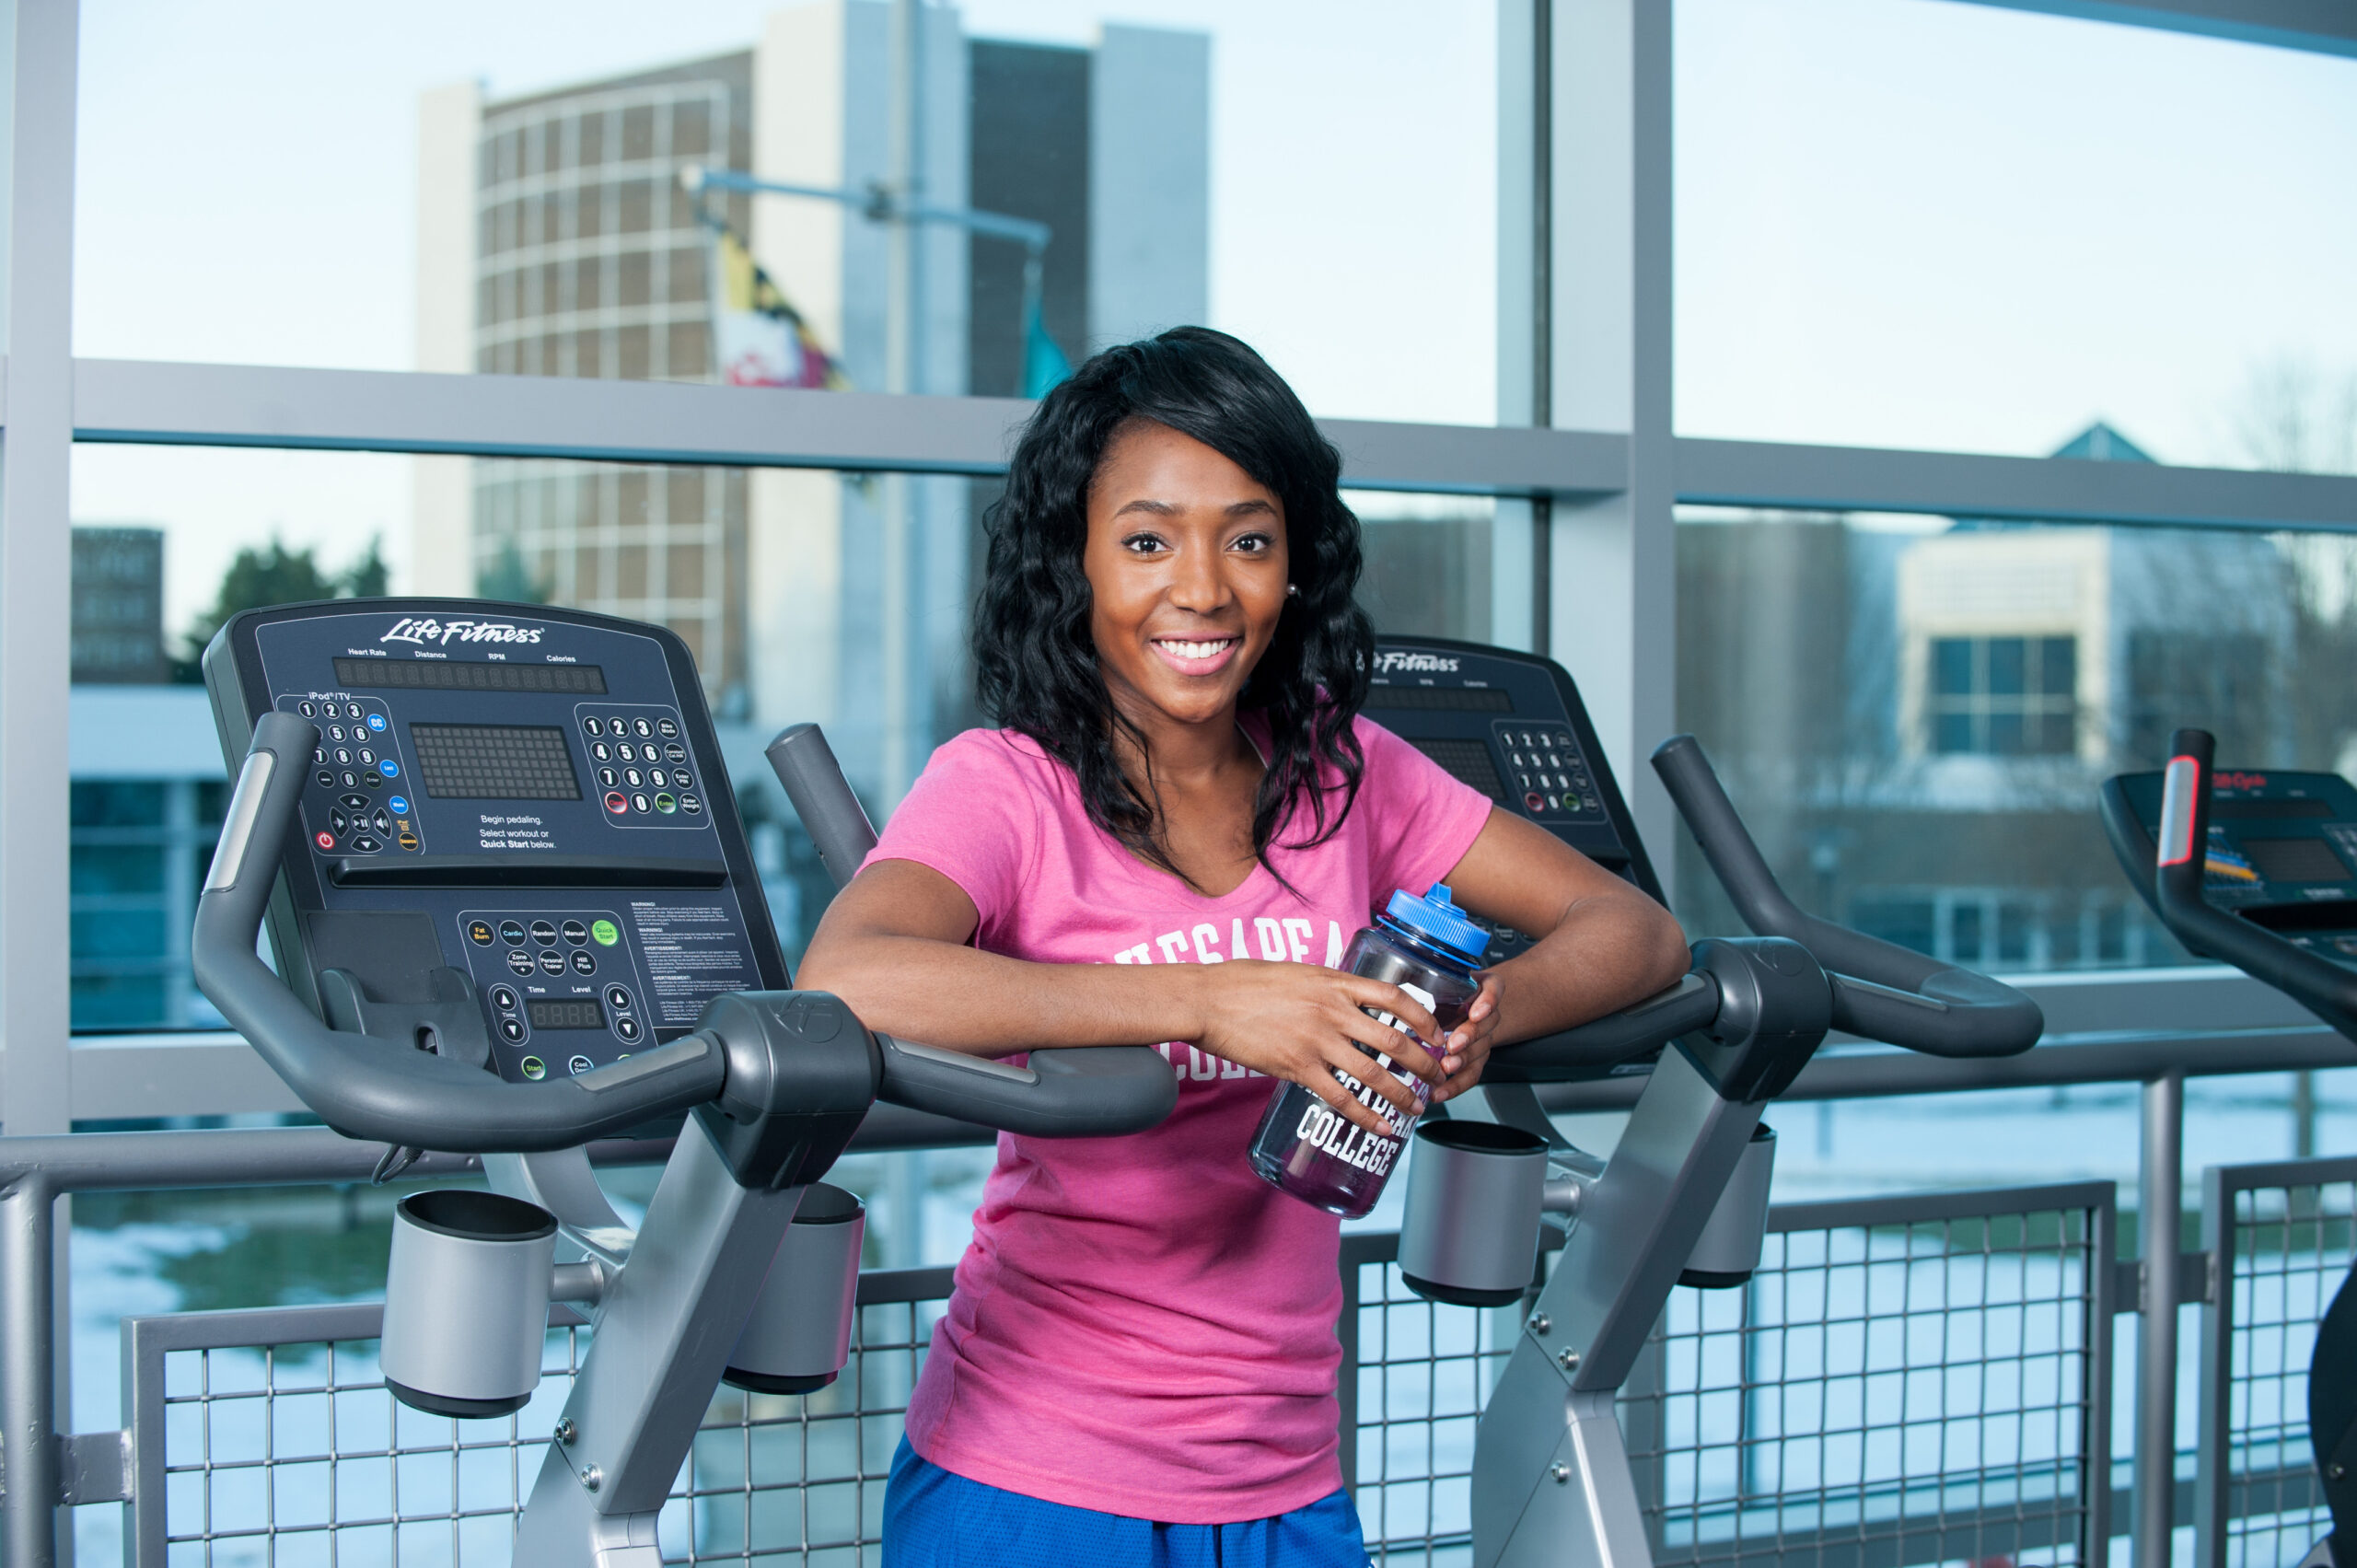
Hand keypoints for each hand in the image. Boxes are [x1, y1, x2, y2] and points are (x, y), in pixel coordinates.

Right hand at [1190, 960, 1446, 1137]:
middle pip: (1394, 1040)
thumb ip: (1325, 988)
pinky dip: (1365, 1115)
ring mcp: (1316, 1041)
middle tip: (1437, 1076)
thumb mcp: (1296, 973)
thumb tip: (1346, 1000)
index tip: (1436, 1033)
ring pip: (1373, 1073)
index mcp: (1334, 982)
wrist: (1207, 1000)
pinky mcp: (1297, 1068)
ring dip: (1401, 1094)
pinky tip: (1380, 1126)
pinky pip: (1340, 1097)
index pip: (1395, 997)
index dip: (1424, 1018)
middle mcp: (1332, 1011)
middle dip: (1423, 1063)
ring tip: (1417, 1107)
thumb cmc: (1244, 982)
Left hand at [1432, 974, 1504, 1103]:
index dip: (1487, 1002)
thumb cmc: (1447, 990)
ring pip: (1480, 1051)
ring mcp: (1483, 1037)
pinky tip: (1440, 1092)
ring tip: (1445, 1068)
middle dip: (1469, 1036)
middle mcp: (1486, 1013)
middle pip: (1485, 1025)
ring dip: (1462, 1062)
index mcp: (1482, 988)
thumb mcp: (1441, 978)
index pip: (1493, 990)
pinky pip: (1472, 1074)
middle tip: (1453, 1045)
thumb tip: (1391, 986)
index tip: (1475, 1013)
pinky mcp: (1476, 1059)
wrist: (1470, 1007)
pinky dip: (1456, 1085)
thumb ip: (1424, 977)